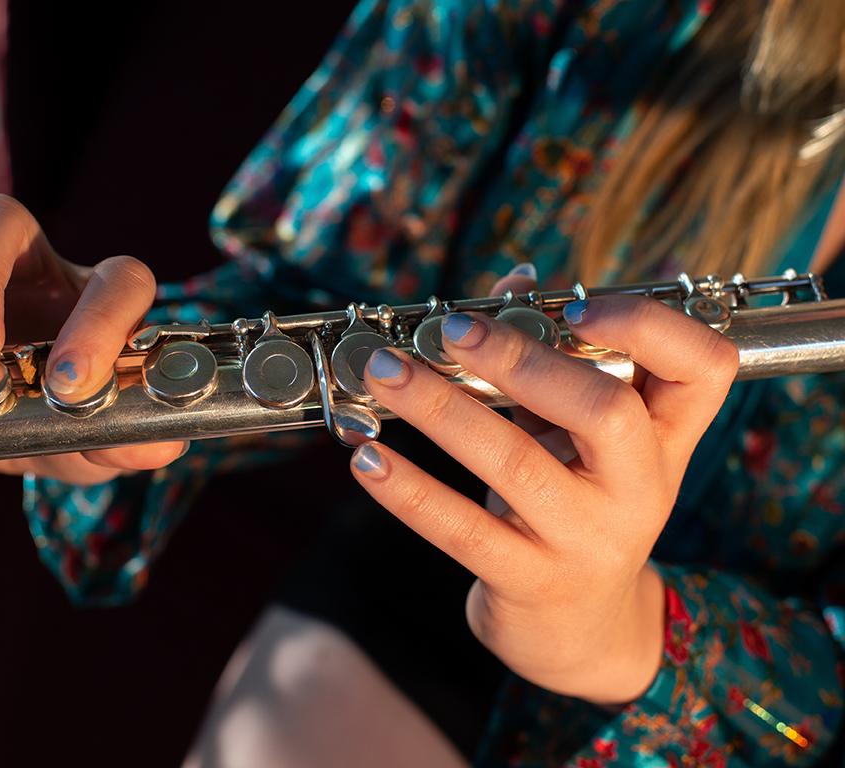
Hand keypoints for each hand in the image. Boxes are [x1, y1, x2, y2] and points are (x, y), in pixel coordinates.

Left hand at [351, 291, 738, 703]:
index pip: (703, 368)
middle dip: (520, 359)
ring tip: (384, 371)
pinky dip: (409, 491)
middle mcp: (640, 489)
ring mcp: (587, 540)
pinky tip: (366, 459)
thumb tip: (516, 278)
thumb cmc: (574, 504)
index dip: (648, 325)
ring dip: (439, 408)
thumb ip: (553, 360)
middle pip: (605, 409)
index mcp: (666, 439)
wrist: (581, 628)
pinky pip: (463, 532)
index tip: (577, 303)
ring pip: (515, 464)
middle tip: (451, 329)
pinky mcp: (530, 581)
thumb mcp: (580, 437)